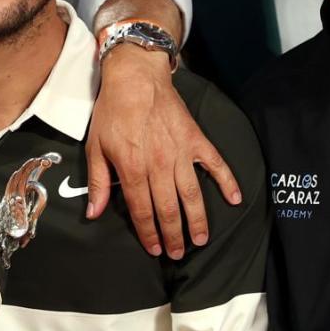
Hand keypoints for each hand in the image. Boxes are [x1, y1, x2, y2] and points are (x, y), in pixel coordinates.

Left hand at [85, 45, 240, 258]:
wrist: (136, 77)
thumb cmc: (113, 111)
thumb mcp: (95, 147)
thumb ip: (98, 182)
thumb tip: (94, 212)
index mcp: (134, 168)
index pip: (143, 210)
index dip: (148, 233)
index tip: (154, 249)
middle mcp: (160, 165)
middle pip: (169, 209)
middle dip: (174, 235)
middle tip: (178, 253)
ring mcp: (181, 153)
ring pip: (192, 195)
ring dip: (198, 220)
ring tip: (201, 239)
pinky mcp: (196, 140)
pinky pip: (216, 164)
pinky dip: (227, 182)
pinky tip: (235, 200)